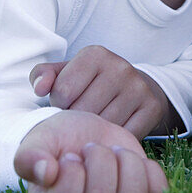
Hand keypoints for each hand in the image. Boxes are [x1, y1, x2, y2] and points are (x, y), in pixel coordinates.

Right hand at [13, 110, 167, 192]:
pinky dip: (148, 168)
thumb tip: (45, 172)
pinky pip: (158, 192)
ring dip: (124, 162)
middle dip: (98, 160)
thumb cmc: (58, 140)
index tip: (69, 157)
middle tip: (90, 150)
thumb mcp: (39, 141)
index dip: (70, 176)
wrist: (85, 131)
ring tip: (112, 152)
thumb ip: (29, 157)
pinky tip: (129, 158)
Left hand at [29, 45, 177, 138]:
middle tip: (83, 116)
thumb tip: (39, 89)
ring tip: (96, 123)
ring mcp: (138, 87)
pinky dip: (115, 138)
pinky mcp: (152, 107)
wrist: (137, 87)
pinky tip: (112, 131)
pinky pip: (124, 135)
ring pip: (103, 125)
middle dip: (77, 120)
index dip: (59, 104)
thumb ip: (43, 76)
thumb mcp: (67, 73)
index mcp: (95, 54)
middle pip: (82, 111)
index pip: (62, 92)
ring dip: (95, 132)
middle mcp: (120, 67)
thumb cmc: (92, 83)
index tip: (70, 102)